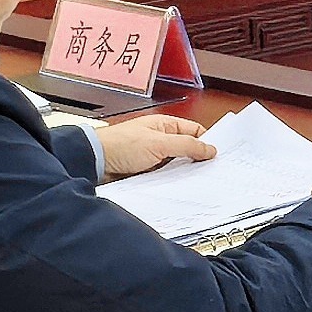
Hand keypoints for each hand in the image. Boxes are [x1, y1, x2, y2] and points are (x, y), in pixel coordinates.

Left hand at [95, 114, 213, 177]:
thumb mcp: (160, 143)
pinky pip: (164, 176)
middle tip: (210, 171)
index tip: (218, 155)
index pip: (195, 131)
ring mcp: (153, 156)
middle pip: (187, 149)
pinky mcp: (145, 172)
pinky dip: (170, 181)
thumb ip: (187, 146)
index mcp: (165, 125)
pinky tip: (176, 186)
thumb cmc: (119, 145)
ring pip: (176, 165)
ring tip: (193, 180)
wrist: (93, 162)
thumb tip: (210, 149)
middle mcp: (160, 139)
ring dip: (182, 172)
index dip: (208, 142)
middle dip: (197, 159)